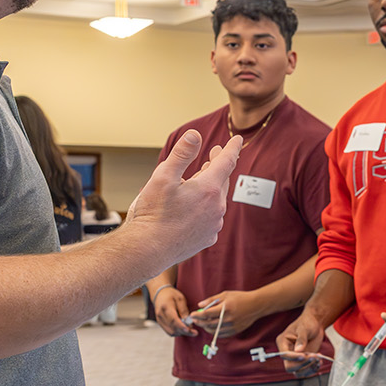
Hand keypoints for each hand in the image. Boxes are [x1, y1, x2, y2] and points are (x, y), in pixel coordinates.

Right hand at [126, 131, 241, 266]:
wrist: (147, 250)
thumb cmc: (152, 214)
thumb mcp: (163, 177)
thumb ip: (181, 154)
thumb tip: (195, 135)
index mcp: (208, 189)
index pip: (227, 162)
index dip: (232, 148)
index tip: (238, 139)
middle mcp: (217, 207)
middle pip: (222, 180)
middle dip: (219, 166)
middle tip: (214, 155)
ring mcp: (213, 225)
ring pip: (216, 199)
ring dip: (211, 187)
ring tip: (201, 179)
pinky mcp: (207, 238)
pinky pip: (211, 217)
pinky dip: (206, 207)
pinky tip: (194, 207)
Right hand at [153, 287, 195, 336]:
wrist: (160, 294)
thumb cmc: (171, 295)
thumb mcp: (180, 299)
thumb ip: (184, 310)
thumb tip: (188, 321)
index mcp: (165, 307)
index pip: (173, 320)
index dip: (181, 326)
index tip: (190, 330)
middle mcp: (161, 315)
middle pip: (173, 328)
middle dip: (184, 332)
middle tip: (195, 332)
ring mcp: (159, 320)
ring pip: (171, 332)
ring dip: (181, 333)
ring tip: (190, 330)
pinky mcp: (160, 323)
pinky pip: (169, 331)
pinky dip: (177, 332)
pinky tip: (183, 329)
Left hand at [191, 290, 266, 336]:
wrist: (256, 305)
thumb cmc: (240, 297)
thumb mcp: (225, 294)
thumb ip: (211, 300)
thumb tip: (200, 305)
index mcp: (225, 308)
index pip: (207, 314)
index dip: (197, 315)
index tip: (192, 315)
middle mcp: (228, 319)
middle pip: (209, 323)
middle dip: (199, 322)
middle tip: (195, 320)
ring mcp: (232, 326)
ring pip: (214, 330)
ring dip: (206, 328)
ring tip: (202, 323)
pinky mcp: (235, 331)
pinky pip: (221, 334)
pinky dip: (214, 332)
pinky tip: (212, 328)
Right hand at [277, 310, 327, 373]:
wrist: (315, 324)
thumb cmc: (307, 323)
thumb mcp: (304, 328)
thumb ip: (301, 339)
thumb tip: (298, 350)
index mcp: (283, 342)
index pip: (285, 355)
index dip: (293, 357)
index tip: (304, 355)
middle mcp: (287, 353)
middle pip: (290, 366)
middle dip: (303, 363)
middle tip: (315, 356)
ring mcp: (295, 359)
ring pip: (298, 372)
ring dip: (309, 368)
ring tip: (318, 360)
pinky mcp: (303, 362)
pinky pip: (306, 371)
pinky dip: (313, 369)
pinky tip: (319, 362)